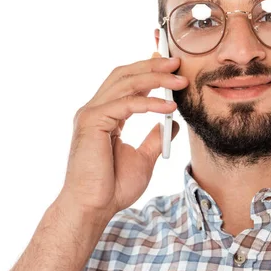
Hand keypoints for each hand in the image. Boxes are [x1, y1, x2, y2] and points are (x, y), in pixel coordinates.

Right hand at [58, 52, 187, 222]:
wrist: (93, 208)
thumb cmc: (112, 187)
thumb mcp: (142, 158)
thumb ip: (154, 138)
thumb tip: (173, 123)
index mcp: (104, 116)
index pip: (125, 83)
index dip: (147, 70)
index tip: (170, 66)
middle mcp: (94, 110)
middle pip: (124, 75)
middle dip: (152, 65)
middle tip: (177, 62)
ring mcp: (90, 114)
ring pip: (125, 83)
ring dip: (155, 79)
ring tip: (179, 81)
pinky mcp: (91, 122)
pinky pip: (125, 104)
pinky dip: (149, 103)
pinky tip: (169, 107)